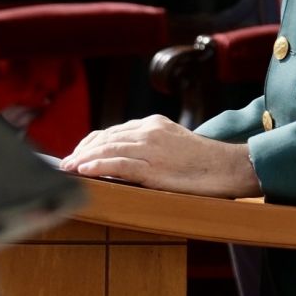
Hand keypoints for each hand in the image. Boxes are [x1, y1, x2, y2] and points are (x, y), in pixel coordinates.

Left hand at [60, 116, 261, 197]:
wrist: (230, 167)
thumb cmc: (205, 162)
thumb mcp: (175, 143)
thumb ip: (151, 145)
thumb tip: (126, 157)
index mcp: (153, 124)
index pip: (114, 130)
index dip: (92, 142)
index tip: (78, 153)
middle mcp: (149, 131)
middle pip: (106, 137)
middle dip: (83, 150)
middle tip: (65, 163)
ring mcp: (151, 148)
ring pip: (108, 149)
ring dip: (84, 159)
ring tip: (69, 168)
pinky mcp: (154, 168)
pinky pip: (119, 165)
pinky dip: (98, 167)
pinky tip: (84, 171)